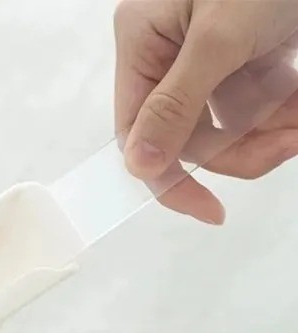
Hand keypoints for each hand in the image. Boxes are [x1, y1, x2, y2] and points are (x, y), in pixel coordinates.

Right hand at [115, 0, 297, 223]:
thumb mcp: (220, 33)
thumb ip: (176, 102)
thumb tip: (139, 166)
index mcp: (143, 43)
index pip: (138, 132)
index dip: (169, 177)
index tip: (209, 209)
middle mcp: (169, 54)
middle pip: (188, 136)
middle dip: (241, 148)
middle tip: (290, 143)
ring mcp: (210, 55)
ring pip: (227, 124)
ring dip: (271, 131)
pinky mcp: (247, 51)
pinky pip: (256, 101)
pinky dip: (284, 109)